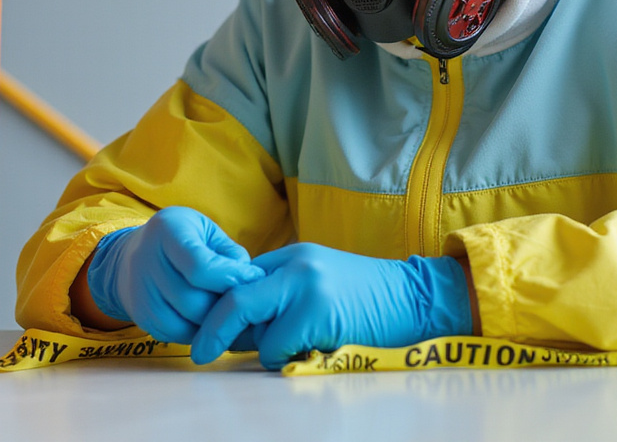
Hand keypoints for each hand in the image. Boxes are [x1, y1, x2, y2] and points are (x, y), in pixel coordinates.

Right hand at [86, 206, 264, 343]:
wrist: (134, 253)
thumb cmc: (183, 239)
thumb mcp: (207, 231)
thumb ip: (229, 253)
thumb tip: (251, 281)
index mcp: (167, 231)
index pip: (200, 266)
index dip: (232, 277)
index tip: (254, 278)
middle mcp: (145, 260)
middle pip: (193, 300)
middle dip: (225, 305)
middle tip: (244, 300)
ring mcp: (139, 292)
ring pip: (186, 323)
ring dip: (214, 323)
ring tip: (229, 311)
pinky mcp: (141, 317)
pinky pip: (176, 335)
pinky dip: (198, 333)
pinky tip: (209, 320)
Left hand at [190, 243, 472, 368]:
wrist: (417, 298)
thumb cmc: (369, 298)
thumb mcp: (321, 280)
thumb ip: (283, 293)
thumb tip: (239, 327)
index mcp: (293, 256)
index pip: (238, 279)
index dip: (218, 308)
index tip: (206, 332)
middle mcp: (295, 266)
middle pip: (232, 297)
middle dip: (210, 329)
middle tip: (199, 352)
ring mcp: (306, 288)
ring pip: (252, 327)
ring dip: (259, 350)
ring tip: (289, 349)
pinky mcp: (317, 313)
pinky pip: (277, 347)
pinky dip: (281, 360)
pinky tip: (308, 353)